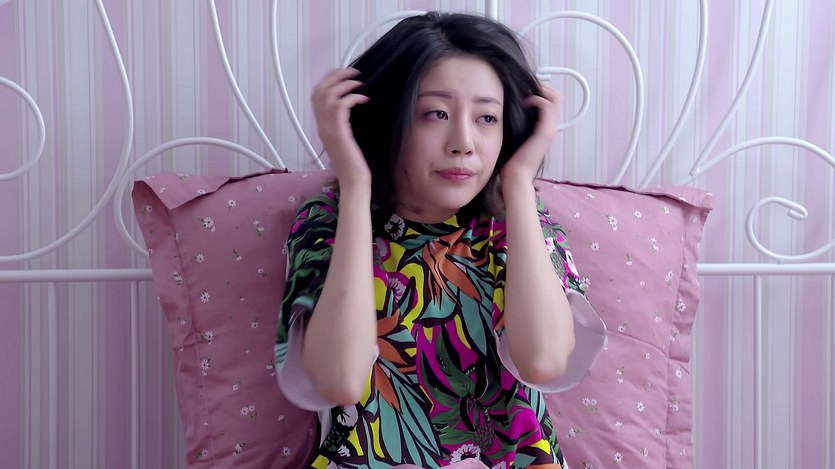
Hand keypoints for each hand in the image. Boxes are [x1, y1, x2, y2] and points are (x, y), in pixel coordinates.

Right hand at [311, 68, 370, 188]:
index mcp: (322, 126)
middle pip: (319, 90)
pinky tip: (364, 99)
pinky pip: (341, 106)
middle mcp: (321, 126)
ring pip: (328, 95)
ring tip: (359, 82)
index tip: (344, 75)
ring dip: (344, 84)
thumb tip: (354, 106)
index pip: (316, 95)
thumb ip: (344, 124)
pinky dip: (352, 97)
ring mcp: (328, 129)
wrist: (354, 181)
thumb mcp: (347, 139)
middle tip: (353, 71)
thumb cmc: (354, 164)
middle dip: (335, 76)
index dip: (328, 80)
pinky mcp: (339, 133)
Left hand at [499, 84, 561, 187]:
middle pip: (556, 96)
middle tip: (525, 85)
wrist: (516, 177)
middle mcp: (550, 127)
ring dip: (540, 89)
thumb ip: (515, 123)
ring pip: (555, 98)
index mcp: (544, 128)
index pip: (552, 101)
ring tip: (525, 91)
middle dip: (541, 86)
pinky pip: (547, 107)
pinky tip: (525, 101)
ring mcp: (550, 129)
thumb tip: (505, 109)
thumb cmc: (511, 160)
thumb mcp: (514, 136)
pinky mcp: (545, 133)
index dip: (540, 90)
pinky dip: (537, 99)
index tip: (524, 88)